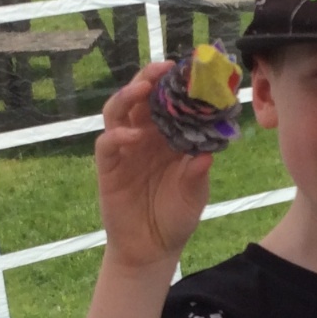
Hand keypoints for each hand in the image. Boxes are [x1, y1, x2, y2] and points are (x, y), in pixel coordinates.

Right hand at [95, 62, 212, 269]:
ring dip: (128, 95)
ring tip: (143, 88)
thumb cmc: (176, 217)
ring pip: (118, 111)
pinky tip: (132, 134)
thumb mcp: (195, 194)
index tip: (192, 69)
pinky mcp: (109, 168)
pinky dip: (117, 134)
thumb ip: (199, 172)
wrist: (153, 249)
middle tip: (164, 67)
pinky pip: (107, 144)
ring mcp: (124, 150)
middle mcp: (144, 137)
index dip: (177, 85)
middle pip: (140, 97)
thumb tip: (209, 152)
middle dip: (149, 78)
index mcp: (168, 137)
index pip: (169, 102)